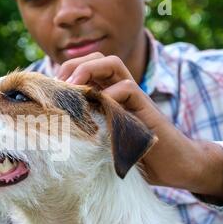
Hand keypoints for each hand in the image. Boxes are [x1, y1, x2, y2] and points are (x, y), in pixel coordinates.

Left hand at [56, 53, 222, 202]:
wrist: (172, 165)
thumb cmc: (133, 155)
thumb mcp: (101, 139)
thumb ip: (85, 127)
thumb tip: (52, 129)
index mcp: (107, 94)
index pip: (85, 69)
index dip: (65, 73)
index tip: (50, 91)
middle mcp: (119, 90)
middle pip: (97, 58)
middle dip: (73, 65)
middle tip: (59, 86)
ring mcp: (133, 97)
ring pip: (112, 63)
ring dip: (87, 69)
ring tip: (72, 88)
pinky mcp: (146, 108)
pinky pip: (128, 88)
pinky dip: (110, 94)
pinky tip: (99, 108)